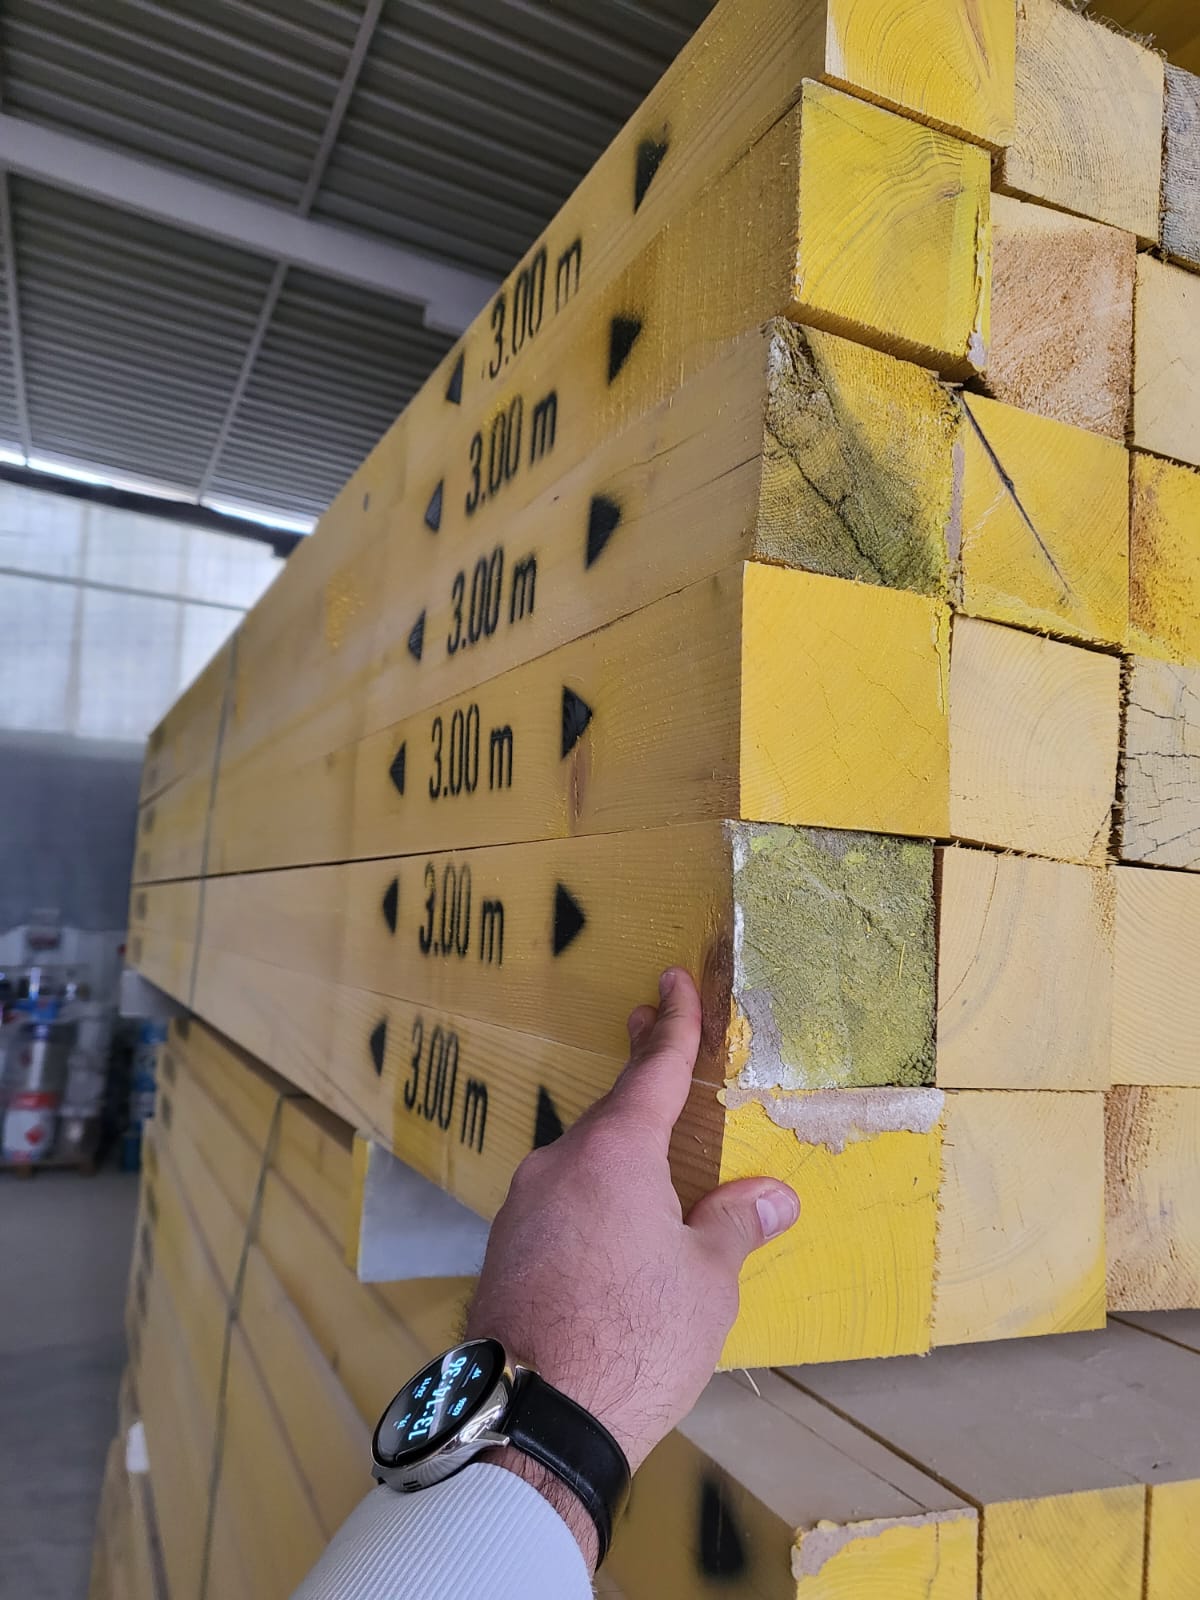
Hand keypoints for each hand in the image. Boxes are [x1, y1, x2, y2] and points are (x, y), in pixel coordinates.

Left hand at [465, 968, 799, 1566]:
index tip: (671, 981)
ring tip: (652, 1167)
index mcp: (614, 1153)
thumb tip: (772, 1195)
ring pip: (581, 1164)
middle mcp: (559, 1165)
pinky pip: (559, 1205)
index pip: (652, 1072)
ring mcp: (522, 1207)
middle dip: (639, 1080)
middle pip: (611, 1114)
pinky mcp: (504, 1250)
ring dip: (617, 1155)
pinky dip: (592, 1201)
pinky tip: (610, 1233)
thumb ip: (734, 1224)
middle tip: (653, 1031)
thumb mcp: (706, 1283)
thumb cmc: (635, 1339)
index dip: (673, 1025)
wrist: (532, 1421)